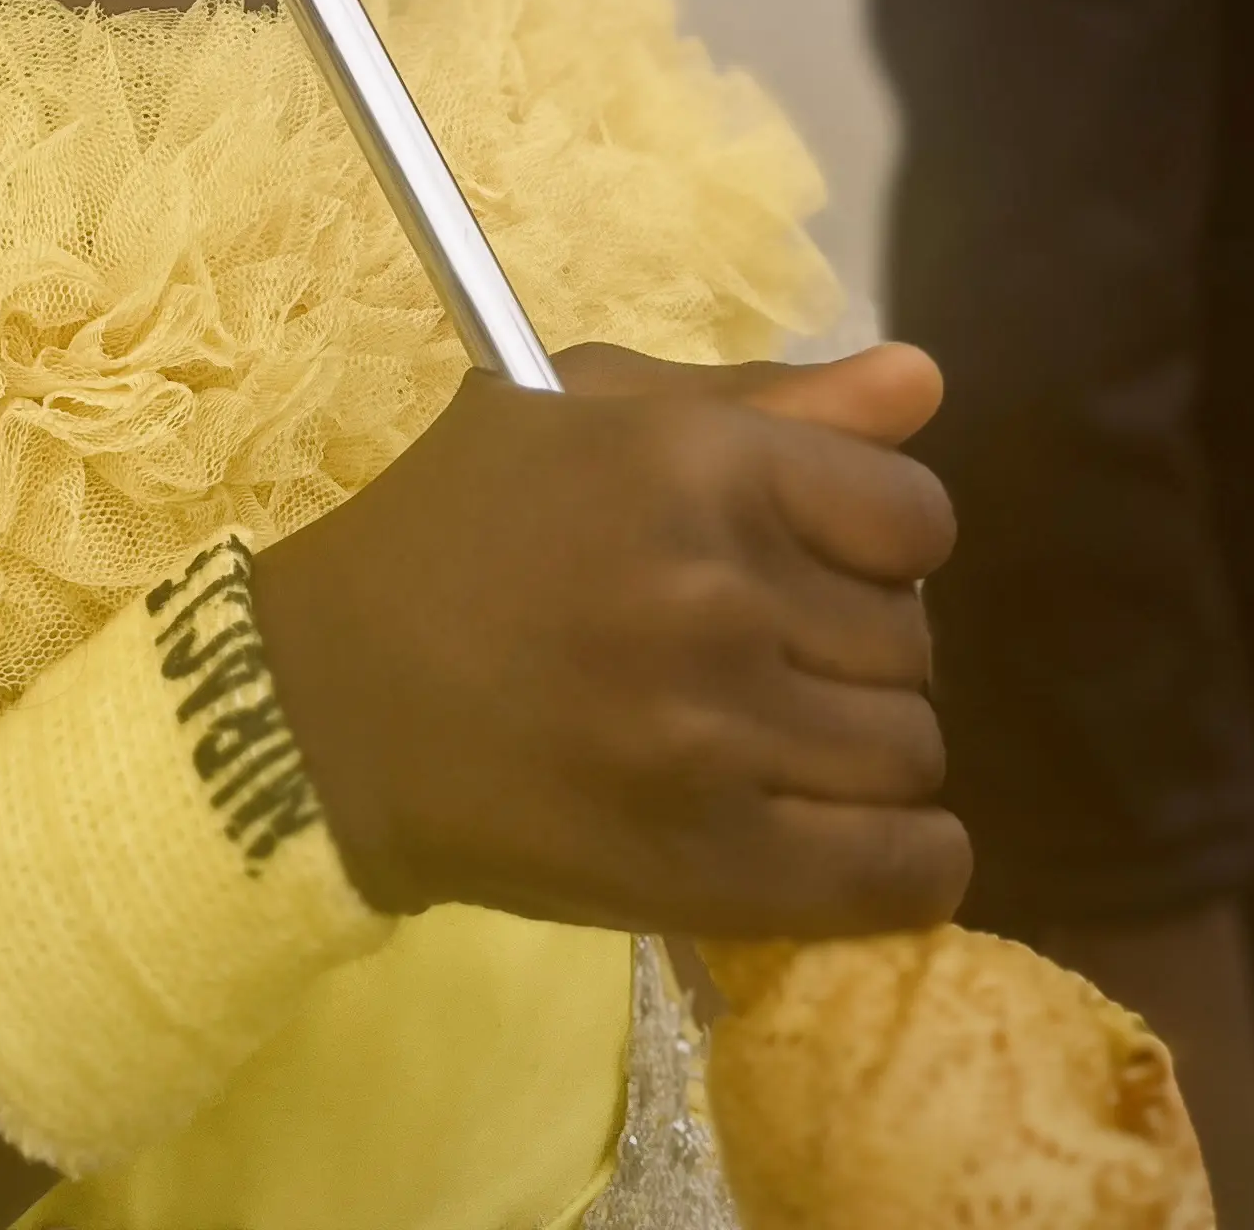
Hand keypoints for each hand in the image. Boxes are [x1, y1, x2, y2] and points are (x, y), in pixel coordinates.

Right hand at [250, 340, 967, 938]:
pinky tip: (842, 835)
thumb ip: (765, 395)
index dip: (877, 540)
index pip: (915, 516)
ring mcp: (717, 735)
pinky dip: (905, 863)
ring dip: (860, 751)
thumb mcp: (585, 412)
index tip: (815, 563)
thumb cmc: (457, 528)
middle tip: (768, 656)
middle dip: (856, 646)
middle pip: (914, 641)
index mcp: (698, 462)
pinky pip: (898, 874)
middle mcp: (719, 590)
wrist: (331, 703)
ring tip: (774, 743)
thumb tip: (922, 379)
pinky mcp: (707, 866)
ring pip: (910, 752)